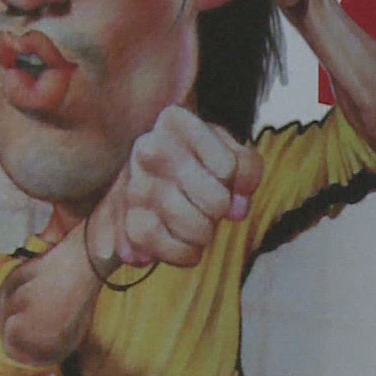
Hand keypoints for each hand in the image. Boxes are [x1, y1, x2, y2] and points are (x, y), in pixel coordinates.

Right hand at [85, 106, 263, 270]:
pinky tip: (184, 242)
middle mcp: (148, 149)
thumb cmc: (197, 159)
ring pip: (196, 229)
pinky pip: (172, 251)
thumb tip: (237, 209)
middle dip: (220, 209)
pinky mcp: (128, 222)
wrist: (146, 178)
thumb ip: (247, 169)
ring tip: (197, 222)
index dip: (235, 180)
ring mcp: (135, 187)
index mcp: (175, 121)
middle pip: (216, 202)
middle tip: (208, 202)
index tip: (221, 175)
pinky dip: (186, 254)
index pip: (229, 168)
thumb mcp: (228, 148)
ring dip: (206, 234)